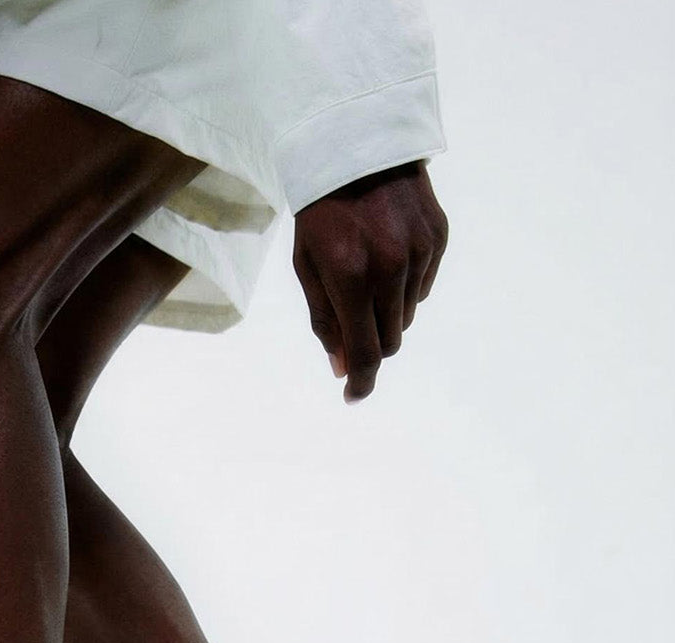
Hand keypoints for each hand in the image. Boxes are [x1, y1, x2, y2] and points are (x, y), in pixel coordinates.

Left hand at [292, 161, 447, 401]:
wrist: (357, 142)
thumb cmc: (321, 210)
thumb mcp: (308, 265)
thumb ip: (325, 320)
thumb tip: (342, 369)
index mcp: (351, 276)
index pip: (364, 351)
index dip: (360, 382)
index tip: (353, 397)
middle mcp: (391, 267)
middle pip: (389, 341)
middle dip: (370, 343)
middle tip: (352, 320)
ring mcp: (419, 251)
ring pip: (406, 317)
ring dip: (386, 313)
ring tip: (366, 275)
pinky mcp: (437, 238)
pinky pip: (422, 287)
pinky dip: (404, 286)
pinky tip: (387, 254)